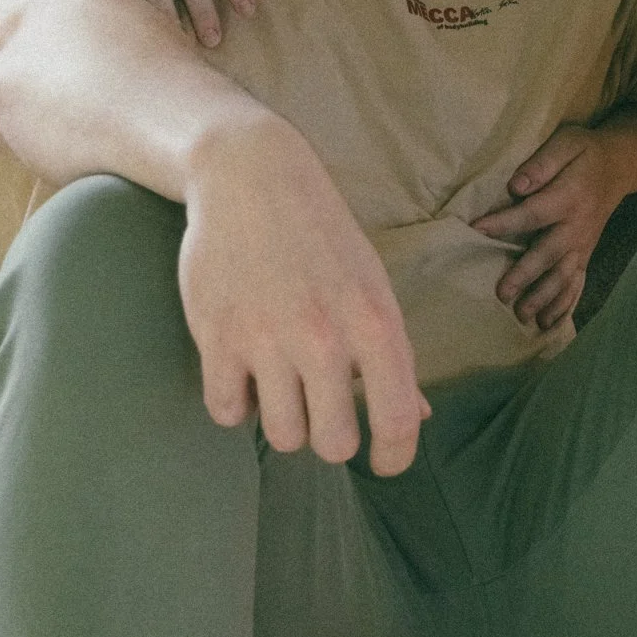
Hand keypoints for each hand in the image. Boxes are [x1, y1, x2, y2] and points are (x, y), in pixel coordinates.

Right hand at [180, 116, 430, 475]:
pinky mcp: (217, 337)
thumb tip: (419, 417)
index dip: (394, 456)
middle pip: (333, 446)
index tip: (383, 461)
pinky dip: (236, 401)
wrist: (250, 175)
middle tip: (321, 404)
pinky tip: (244, 370)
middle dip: (330, 435)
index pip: (397, 422)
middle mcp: (324, 336)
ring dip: (284, 418)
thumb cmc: (321, 234)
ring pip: (282, 437)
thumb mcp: (371, 284)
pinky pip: (227, 412)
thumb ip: (392, 355)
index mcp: (375, 322)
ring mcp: (268, 339)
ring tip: (282, 380)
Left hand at [471, 123, 630, 330]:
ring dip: (544, 298)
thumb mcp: (566, 142)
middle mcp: (577, 226)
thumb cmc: (585, 152)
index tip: (478, 230)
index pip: (533, 213)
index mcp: (568, 197)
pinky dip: (564, 304)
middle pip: (549, 254)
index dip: (505, 222)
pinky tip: (549, 323)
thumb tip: (516, 185)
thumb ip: (543, 163)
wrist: (620, 166)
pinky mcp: (586, 254)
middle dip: (526, 275)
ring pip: (563, 276)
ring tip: (523, 316)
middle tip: (502, 294)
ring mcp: (583, 244)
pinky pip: (577, 283)